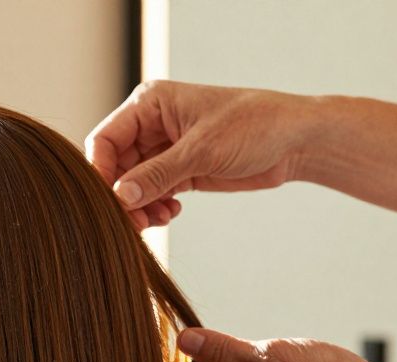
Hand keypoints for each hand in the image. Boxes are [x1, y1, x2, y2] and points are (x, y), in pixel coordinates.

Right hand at [87, 81, 313, 229]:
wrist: (295, 141)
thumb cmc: (254, 126)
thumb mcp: (201, 151)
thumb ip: (157, 175)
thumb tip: (120, 197)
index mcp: (150, 104)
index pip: (105, 139)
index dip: (101, 171)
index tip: (108, 202)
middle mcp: (151, 125)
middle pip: (116, 166)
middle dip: (122, 195)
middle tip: (134, 222)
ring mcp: (164, 150)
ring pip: (132, 184)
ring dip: (139, 206)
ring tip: (156, 221)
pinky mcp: (180, 171)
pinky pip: (152, 193)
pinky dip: (155, 208)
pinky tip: (171, 213)